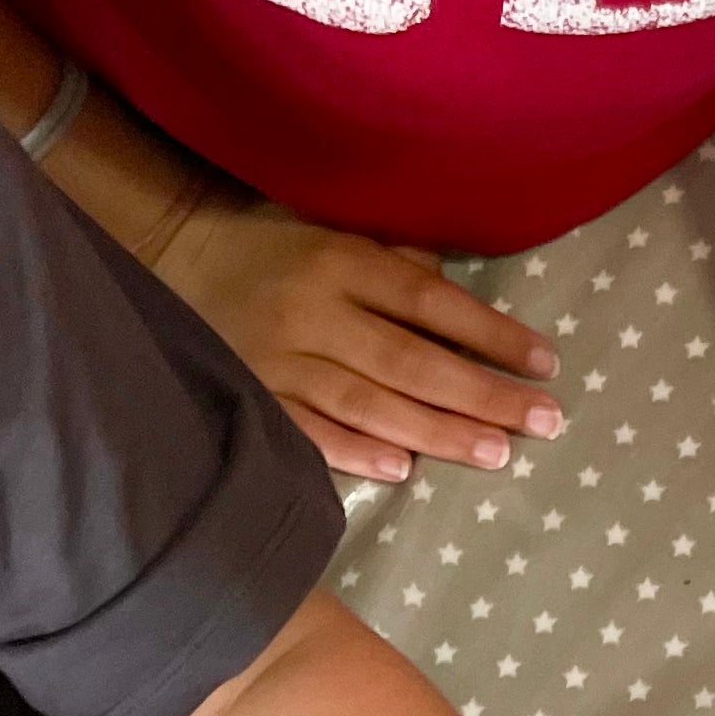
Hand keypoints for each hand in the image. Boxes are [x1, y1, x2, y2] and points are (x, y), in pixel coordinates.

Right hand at [152, 185, 559, 480]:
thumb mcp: (335, 244)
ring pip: (368, 401)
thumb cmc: (278, 259)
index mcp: (341, 262)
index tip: (548, 363)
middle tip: (544, 422)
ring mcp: (278, 357)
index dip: (491, 334)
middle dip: (482, 394)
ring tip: (495, 453)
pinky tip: (402, 470)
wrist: (167, 256)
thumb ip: (399, 275)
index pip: (430, 302)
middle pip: (411, 360)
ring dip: (436, 431)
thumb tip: (473, 316)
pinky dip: (354, 452)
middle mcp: (314, 310)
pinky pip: (308, 431)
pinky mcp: (252, 396)